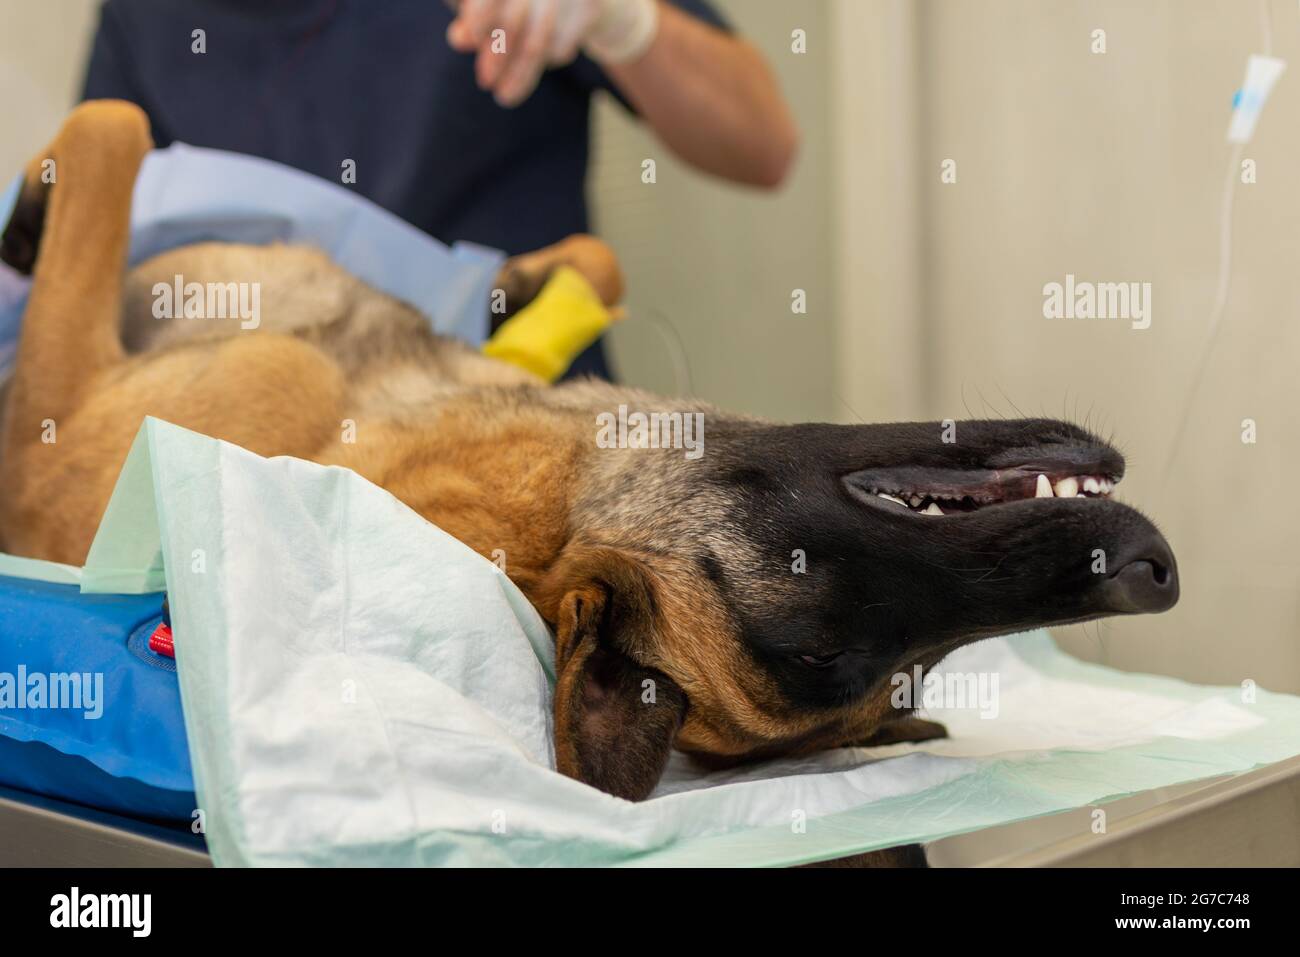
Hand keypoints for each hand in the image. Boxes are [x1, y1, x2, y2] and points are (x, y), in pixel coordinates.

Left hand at [445, 0, 657, 106]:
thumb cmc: (526, 2)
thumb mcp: (499, 7)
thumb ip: (476, 19)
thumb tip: (459, 39)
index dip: (480, 17)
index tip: (472, 40)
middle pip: (514, 21)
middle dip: (497, 57)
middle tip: (485, 83)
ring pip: (539, 43)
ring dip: (520, 76)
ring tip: (504, 96)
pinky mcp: (591, 9)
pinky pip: (561, 48)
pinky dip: (547, 60)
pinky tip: (534, 67)